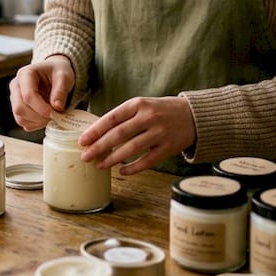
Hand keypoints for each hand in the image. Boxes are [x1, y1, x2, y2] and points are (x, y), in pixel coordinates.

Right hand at [8, 55, 73, 131]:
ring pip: (20, 117)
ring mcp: (15, 98)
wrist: (54, 73)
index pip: (28, 95)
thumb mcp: (64, 76)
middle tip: (54, 117)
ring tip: (52, 117)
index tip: (54, 113)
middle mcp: (16, 86)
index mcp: (25, 74)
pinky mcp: (18, 108)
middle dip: (38, 117)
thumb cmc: (57, 72)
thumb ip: (61, 90)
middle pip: (19, 108)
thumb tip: (57, 107)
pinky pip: (23, 122)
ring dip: (37, 122)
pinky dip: (35, 124)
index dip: (41, 108)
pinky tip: (46, 118)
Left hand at [78, 96, 194, 175]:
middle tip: (85, 156)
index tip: (82, 141)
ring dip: (112, 159)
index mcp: (138, 104)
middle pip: (118, 134)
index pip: (111, 118)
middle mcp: (148, 117)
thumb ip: (123, 117)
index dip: (95, 131)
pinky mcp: (168, 147)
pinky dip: (132, 168)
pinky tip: (122, 171)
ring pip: (131, 149)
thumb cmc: (161, 111)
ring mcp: (159, 133)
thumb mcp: (142, 106)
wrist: (193, 115)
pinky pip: (147, 161)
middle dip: (99, 147)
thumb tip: (97, 133)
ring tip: (99, 165)